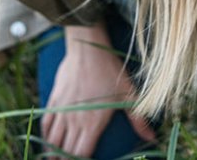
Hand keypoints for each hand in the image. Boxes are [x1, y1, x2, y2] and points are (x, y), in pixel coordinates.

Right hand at [40, 24, 156, 157]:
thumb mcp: (128, 94)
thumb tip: (151, 137)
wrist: (87, 48)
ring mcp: (61, 110)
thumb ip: (138, 119)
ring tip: (54, 159)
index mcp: (92, 123)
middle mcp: (74, 120)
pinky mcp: (54, 100)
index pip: (81, 154)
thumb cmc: (110, 70)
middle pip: (64, 150)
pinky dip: (45, 135)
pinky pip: (46, 123)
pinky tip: (48, 140)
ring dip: (52, 152)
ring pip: (52, 139)